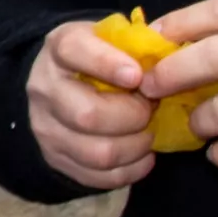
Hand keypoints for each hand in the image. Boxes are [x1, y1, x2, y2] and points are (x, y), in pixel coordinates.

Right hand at [29, 21, 163, 192]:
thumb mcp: (111, 39)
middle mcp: (44, 89)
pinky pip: (100, 177)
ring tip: (149, 134)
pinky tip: (143, 155)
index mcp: (59, 48)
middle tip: (151, 109)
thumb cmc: (99, 59)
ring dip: (136, 147)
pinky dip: (131, 170)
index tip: (138, 75)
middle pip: (89, 115)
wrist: (61, 86)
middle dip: (134, 117)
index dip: (106, 63)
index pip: (74, 51)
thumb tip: (172, 62)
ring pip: (98, 153)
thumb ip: (136, 45)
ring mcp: (46, 129)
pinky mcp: (56, 160)